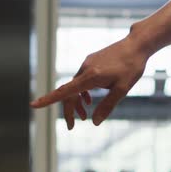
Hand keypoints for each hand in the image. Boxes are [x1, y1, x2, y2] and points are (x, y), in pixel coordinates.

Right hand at [30, 34, 148, 128]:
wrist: (136, 45)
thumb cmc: (132, 66)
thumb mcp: (122, 89)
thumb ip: (107, 106)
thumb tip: (95, 122)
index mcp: (90, 77)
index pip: (64, 91)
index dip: (48, 100)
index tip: (34, 105)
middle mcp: (85, 69)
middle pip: (69, 93)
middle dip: (69, 110)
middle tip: (72, 127)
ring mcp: (87, 64)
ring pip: (75, 86)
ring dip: (76, 102)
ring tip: (84, 116)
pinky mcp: (91, 61)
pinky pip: (81, 79)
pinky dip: (82, 92)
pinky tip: (88, 99)